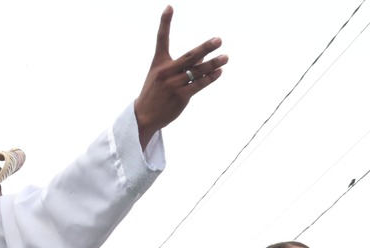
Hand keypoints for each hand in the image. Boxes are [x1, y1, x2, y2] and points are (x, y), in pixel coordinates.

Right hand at [134, 5, 227, 148]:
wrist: (144, 115)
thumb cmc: (155, 93)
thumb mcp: (161, 76)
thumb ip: (180, 66)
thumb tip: (203, 58)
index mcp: (159, 63)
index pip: (161, 38)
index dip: (165, 22)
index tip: (170, 7)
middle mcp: (166, 71)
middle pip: (190, 56)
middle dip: (205, 48)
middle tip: (218, 40)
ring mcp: (174, 84)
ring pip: (197, 71)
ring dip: (213, 64)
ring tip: (225, 57)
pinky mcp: (181, 96)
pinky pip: (199, 85)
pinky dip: (210, 78)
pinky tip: (219, 72)